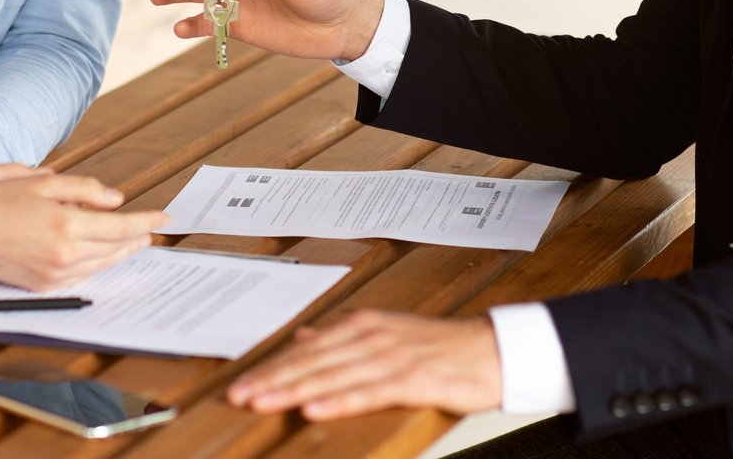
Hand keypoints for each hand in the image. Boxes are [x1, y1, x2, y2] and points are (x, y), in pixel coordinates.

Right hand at [0, 169, 169, 291]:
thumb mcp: (42, 183)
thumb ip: (83, 189)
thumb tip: (115, 199)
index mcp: (67, 226)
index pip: (120, 226)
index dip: (146, 221)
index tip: (165, 217)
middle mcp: (65, 255)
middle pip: (115, 248)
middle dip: (138, 237)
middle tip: (155, 229)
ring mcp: (54, 274)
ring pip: (101, 264)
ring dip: (121, 253)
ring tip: (136, 241)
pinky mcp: (43, 285)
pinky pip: (82, 275)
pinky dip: (98, 264)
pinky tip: (104, 254)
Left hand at [227, 310, 501, 420]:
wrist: (494, 350)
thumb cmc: (440, 347)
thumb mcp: (385, 334)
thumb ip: (343, 337)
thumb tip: (306, 337)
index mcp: (361, 324)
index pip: (306, 349)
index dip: (273, 368)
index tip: (243, 383)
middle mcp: (370, 335)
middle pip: (311, 361)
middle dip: (272, 379)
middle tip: (238, 395)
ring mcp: (389, 355)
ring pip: (331, 375)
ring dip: (293, 389)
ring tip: (261, 402)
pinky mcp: (411, 377)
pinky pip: (367, 391)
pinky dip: (338, 399)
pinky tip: (314, 408)